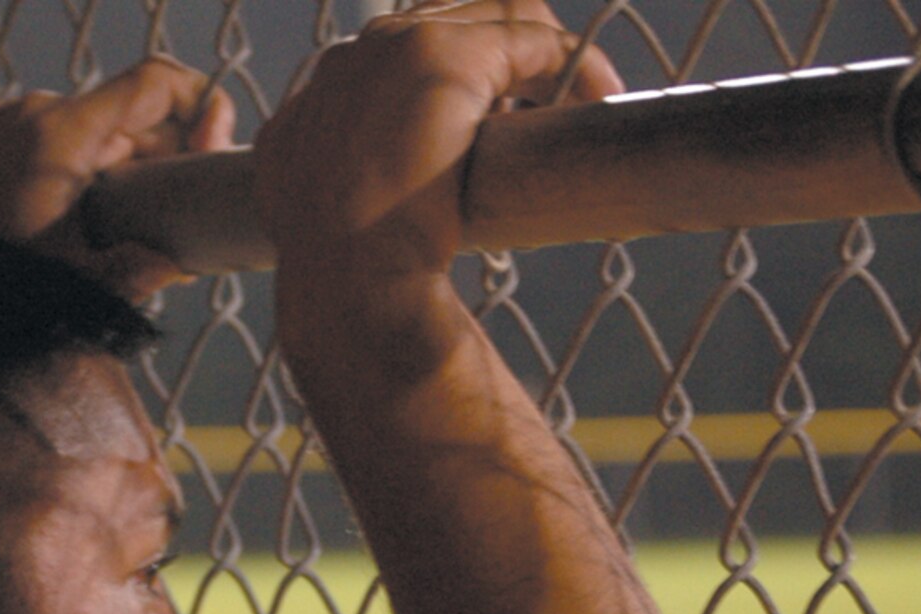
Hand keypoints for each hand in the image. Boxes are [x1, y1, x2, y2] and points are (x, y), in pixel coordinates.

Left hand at [0, 57, 235, 297]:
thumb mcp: (78, 289)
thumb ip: (136, 272)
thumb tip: (179, 262)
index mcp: (59, 134)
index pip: (155, 83)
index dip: (203, 105)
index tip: (215, 150)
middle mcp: (34, 112)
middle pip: (131, 114)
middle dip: (169, 156)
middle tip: (182, 215)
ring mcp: (10, 121)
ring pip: (101, 128)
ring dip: (132, 168)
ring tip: (136, 230)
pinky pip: (65, 138)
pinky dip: (94, 168)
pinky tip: (100, 219)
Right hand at [253, 0, 622, 282]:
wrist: (342, 280)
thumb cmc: (339, 276)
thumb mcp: (322, 221)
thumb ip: (335, 190)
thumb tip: (348, 214)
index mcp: (321, 96)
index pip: (404, 54)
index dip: (459, 82)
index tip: (495, 122)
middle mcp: (353, 57)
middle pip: (452, 19)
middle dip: (504, 58)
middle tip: (541, 111)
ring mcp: (396, 48)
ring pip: (497, 18)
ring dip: (542, 56)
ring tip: (575, 103)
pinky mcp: (444, 56)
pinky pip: (534, 40)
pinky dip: (575, 63)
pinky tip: (598, 97)